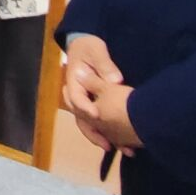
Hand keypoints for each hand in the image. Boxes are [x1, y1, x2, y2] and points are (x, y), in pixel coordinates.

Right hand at [63, 34, 133, 152]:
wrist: (83, 45)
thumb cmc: (88, 46)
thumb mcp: (96, 50)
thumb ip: (105, 64)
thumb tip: (115, 81)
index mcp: (74, 81)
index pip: (76, 97)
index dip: (85, 107)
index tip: (97, 114)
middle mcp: (77, 95)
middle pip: (80, 117)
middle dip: (93, 132)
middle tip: (107, 143)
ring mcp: (85, 101)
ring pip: (88, 123)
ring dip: (100, 137)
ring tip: (116, 148)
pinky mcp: (93, 104)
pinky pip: (97, 121)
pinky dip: (107, 132)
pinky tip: (121, 143)